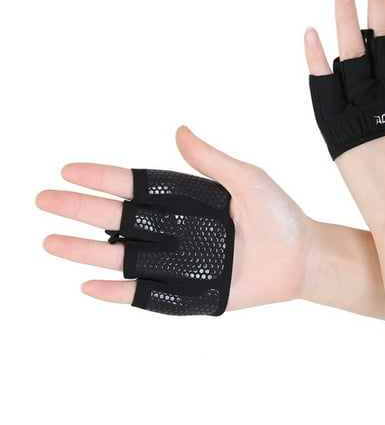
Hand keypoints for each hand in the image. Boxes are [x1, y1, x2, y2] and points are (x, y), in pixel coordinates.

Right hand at [36, 126, 317, 310]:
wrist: (300, 256)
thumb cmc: (279, 214)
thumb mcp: (247, 179)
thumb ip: (212, 160)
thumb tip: (178, 130)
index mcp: (185, 199)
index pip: (135, 186)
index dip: (102, 178)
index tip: (69, 170)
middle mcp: (175, 229)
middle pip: (118, 219)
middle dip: (81, 210)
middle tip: (44, 200)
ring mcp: (178, 261)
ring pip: (123, 256)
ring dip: (86, 250)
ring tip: (49, 242)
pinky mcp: (188, 291)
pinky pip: (146, 293)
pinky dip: (117, 292)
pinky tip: (88, 285)